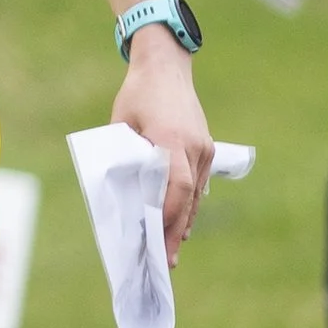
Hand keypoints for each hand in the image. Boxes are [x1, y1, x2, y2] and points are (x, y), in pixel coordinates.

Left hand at [112, 29, 214, 254]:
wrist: (165, 66)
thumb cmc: (137, 95)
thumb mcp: (121, 125)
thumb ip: (124, 158)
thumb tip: (122, 196)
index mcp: (171, 138)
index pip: (175, 186)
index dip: (168, 217)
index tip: (157, 242)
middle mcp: (194, 146)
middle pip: (188, 197)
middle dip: (176, 231)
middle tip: (166, 261)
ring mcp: (203, 147)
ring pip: (195, 194)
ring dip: (184, 222)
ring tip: (172, 251)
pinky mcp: (206, 147)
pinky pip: (198, 183)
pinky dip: (189, 205)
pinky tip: (181, 224)